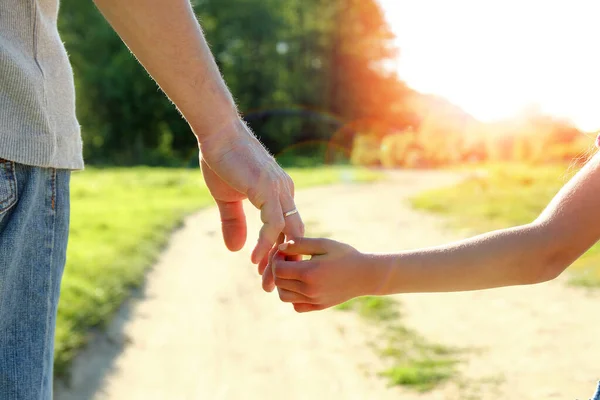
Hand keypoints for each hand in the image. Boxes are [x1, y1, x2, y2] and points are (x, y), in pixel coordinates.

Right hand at [199, 117, 303, 268]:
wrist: (217, 134)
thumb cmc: (222, 160)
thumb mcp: (227, 199)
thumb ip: (234, 223)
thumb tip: (236, 250)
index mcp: (279, 194)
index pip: (286, 230)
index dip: (279, 253)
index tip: (267, 274)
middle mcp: (285, 193)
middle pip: (293, 236)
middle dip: (284, 263)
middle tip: (273, 287)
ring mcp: (279, 191)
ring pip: (286, 234)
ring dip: (276, 260)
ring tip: (265, 282)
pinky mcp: (268, 189)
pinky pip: (273, 224)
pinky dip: (266, 244)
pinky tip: (254, 259)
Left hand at [271, 238, 374, 311]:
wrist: (365, 274)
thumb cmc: (345, 255)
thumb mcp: (323, 244)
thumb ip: (300, 244)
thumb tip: (281, 247)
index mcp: (309, 272)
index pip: (278, 269)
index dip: (277, 258)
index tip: (286, 251)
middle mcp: (309, 290)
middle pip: (279, 282)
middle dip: (279, 269)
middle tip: (290, 259)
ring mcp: (313, 300)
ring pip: (284, 296)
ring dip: (283, 283)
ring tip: (295, 272)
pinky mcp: (318, 307)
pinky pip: (296, 306)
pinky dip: (293, 296)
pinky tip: (302, 284)